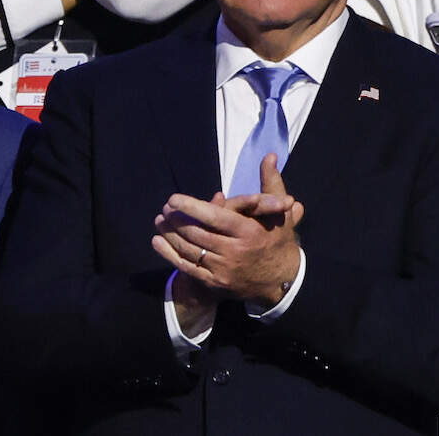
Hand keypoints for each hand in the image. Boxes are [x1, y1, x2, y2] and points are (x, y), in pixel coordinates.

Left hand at [152, 154, 304, 307]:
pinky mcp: (215, 283)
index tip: (174, 199)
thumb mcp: (279, 212)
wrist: (280, 280)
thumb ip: (271, 183)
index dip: (192, 207)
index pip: (215, 218)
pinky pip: (188, 267)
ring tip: (160, 221)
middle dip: (177, 220)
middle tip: (165, 209)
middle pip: (198, 233)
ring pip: (189, 250)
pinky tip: (158, 242)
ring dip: (171, 234)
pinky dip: (170, 254)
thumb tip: (269, 156)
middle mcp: (235, 252)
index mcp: (250, 232)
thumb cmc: (278, 239)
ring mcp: (224, 270)